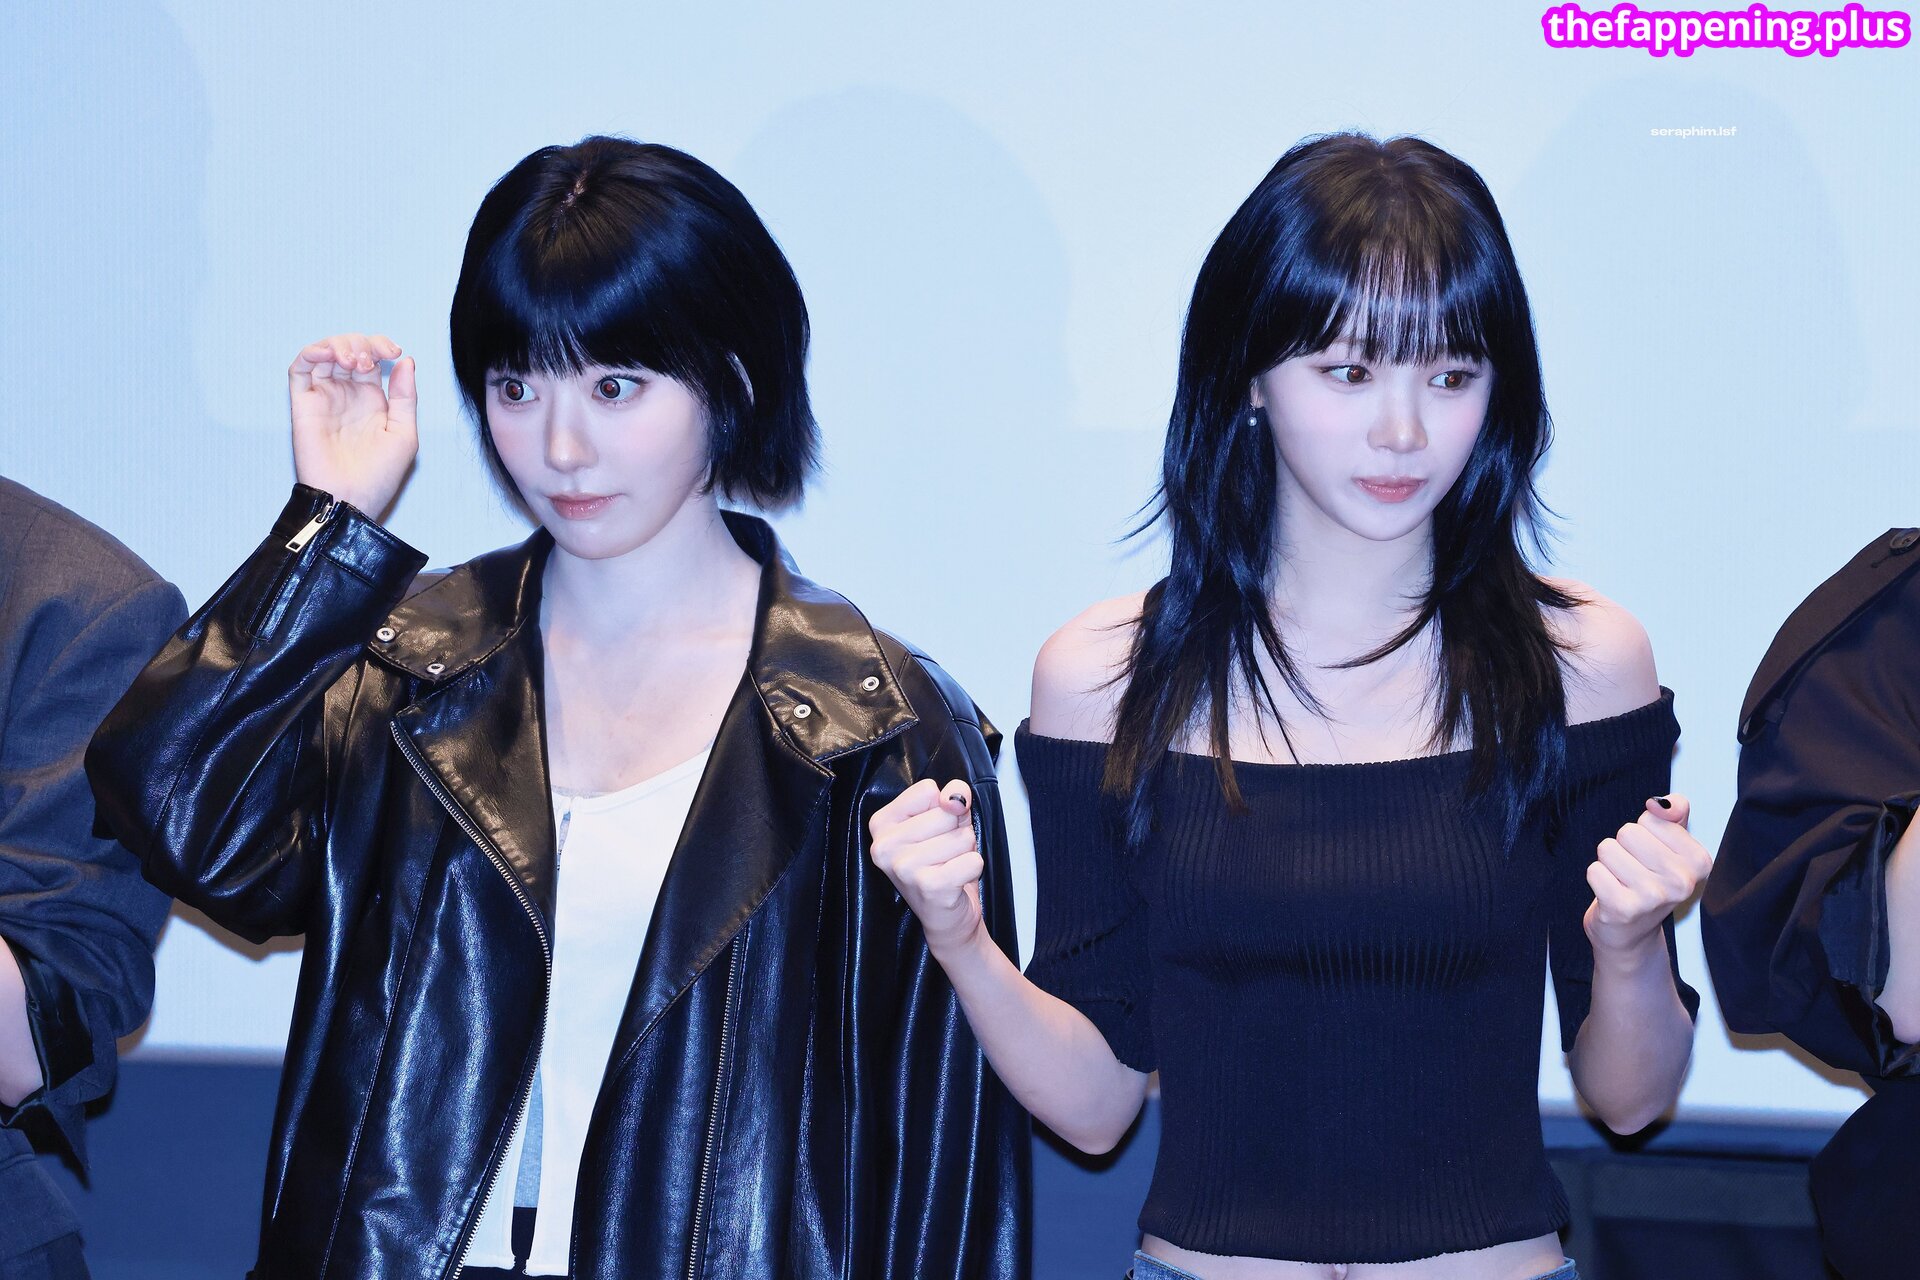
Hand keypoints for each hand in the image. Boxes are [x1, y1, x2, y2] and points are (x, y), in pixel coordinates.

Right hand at [289, 333, 417, 518]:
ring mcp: (324, 397)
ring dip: (338, 345)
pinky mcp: (303, 404)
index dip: (381, 345)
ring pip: (324, 353)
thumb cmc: (379, 475)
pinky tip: (328, 356)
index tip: (393, 351)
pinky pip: (299, 370)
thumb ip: (405, 397)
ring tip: (353, 360)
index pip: (372, 357)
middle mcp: (347, 394)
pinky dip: (311, 354)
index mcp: (372, 399)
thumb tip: (406, 361)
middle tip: (370, 360)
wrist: (350, 498)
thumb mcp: (404, 433)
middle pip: (348, 349)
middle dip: (361, 343)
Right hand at [868, 778, 983, 957]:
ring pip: (962, 837)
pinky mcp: (928, 886)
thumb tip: (955, 797)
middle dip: (957, 832)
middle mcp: (884, 846)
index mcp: (881, 823)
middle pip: (946, 812)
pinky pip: (973, 861)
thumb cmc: (942, 864)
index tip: (933, 831)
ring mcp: (903, 867)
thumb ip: (951, 798)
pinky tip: (956, 881)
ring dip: (965, 852)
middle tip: (943, 854)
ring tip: (948, 867)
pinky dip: (973, 869)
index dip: (942, 807)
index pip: (927, 790)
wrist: (945, 918)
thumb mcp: (945, 822)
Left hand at [1584, 793, 1713, 955]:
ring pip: (1608, 848)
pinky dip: (1597, 878)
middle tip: (1634, 871)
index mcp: (1699, 861)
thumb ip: (1673, 814)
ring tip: (1623, 881)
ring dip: (1609, 863)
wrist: (1630, 933)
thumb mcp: (1670, 845)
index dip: (1645, 833)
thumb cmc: (1649, 882)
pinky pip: (1594, 870)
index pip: (1652, 818)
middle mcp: (1682, 881)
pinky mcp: (1623, 908)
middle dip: (1624, 847)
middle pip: (1628, 832)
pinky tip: (1611, 893)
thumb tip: (1659, 803)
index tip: (1653, 858)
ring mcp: (1653, 896)